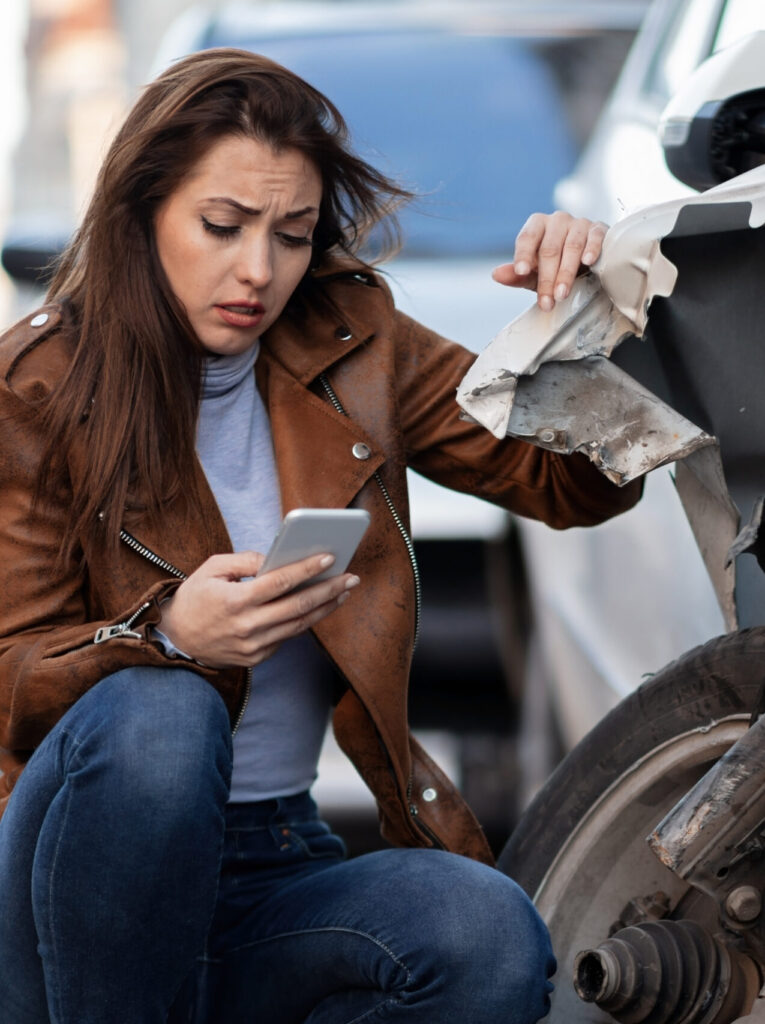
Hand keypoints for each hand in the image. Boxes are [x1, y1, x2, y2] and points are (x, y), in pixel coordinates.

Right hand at [158, 550, 359, 668]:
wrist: (176, 640)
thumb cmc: (195, 597)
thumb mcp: (211, 569)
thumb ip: (245, 561)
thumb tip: (277, 559)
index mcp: (235, 601)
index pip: (278, 583)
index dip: (306, 569)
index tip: (329, 558)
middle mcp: (247, 627)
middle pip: (297, 607)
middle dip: (328, 590)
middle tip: (351, 577)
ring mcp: (254, 646)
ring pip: (299, 625)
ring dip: (325, 607)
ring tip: (343, 591)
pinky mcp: (257, 657)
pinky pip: (287, 636)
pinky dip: (305, 620)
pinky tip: (320, 606)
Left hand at [492, 211, 607, 310]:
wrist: (587, 264)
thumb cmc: (556, 267)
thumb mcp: (534, 275)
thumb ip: (516, 276)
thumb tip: (496, 275)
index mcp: (537, 226)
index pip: (527, 238)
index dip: (523, 255)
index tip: (521, 272)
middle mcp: (557, 220)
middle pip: (549, 248)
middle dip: (547, 278)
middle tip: (546, 302)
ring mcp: (579, 223)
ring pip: (571, 246)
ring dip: (566, 272)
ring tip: (562, 294)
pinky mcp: (599, 229)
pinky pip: (595, 237)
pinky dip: (592, 249)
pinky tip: (588, 262)